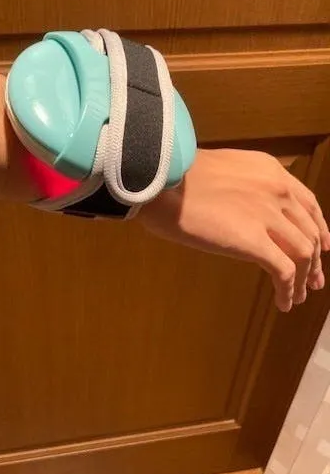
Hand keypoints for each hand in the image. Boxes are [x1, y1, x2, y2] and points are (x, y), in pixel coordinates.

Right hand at [138, 148, 329, 311]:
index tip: (322, 246)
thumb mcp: (220, 170)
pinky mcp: (254, 241)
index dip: (318, 228)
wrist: (161, 181)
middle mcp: (277, 191)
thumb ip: (241, 186)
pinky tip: (283, 303)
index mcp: (269, 170)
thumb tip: (241, 211)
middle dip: (315, 260)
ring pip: (303, 254)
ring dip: (304, 279)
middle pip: (309, 231)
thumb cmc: (175, 177)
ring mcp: (268, 216)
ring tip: (299, 296)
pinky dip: (289, 290)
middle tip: (315, 280)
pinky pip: (284, 271)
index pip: (307, 203)